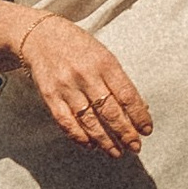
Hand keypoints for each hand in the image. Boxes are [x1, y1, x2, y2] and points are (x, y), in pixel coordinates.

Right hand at [14, 11, 152, 157]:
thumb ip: (120, 81)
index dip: (138, 115)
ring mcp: (66, 86)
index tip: (147, 130)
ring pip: (89, 120)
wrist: (40, 36)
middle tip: (135, 147)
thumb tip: (140, 108)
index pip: (126, 95)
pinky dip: (79, 136)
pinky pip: (66, 122)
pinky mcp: (49, 95)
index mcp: (104, 63)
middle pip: (109, 111)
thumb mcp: (104, 56)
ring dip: (104, 140)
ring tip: (116, 152)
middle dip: (125, 132)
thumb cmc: (79, 47)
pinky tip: (90, 145)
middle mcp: (86, 75)